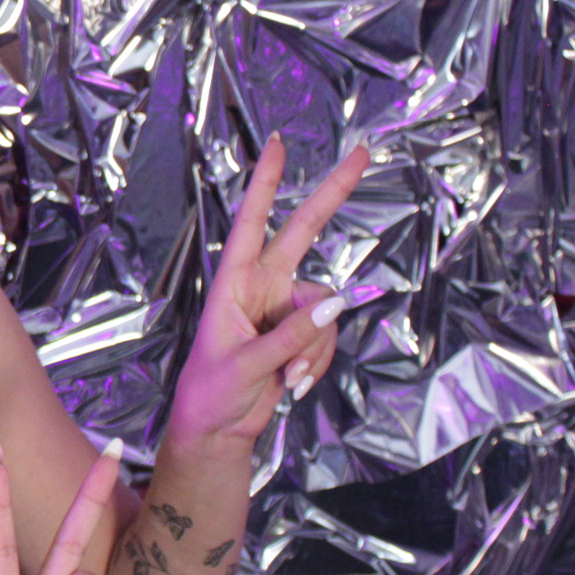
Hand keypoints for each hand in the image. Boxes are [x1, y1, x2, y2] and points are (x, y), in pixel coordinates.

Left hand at [168, 135, 369, 446]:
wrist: (219, 429)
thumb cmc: (212, 392)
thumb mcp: (246, 364)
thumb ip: (291, 336)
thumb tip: (336, 306)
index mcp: (234, 281)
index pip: (251, 221)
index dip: (266, 183)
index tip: (278, 145)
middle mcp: (262, 285)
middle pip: (303, 232)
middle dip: (333, 195)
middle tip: (361, 154)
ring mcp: (285, 307)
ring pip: (326, 309)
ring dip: (315, 348)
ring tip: (287, 378)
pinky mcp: (302, 332)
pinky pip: (327, 336)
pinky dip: (317, 361)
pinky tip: (293, 383)